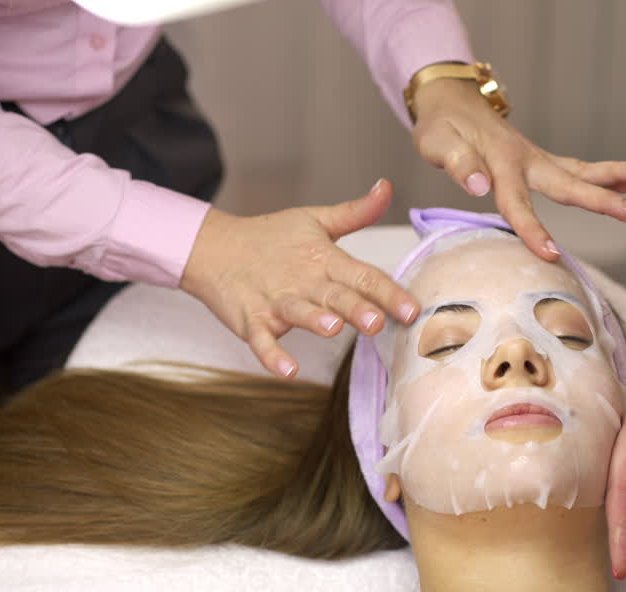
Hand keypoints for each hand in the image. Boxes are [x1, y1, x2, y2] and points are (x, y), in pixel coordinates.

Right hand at [180, 179, 418, 378]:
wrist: (212, 247)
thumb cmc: (269, 238)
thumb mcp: (315, 220)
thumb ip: (355, 212)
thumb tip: (387, 188)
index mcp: (324, 260)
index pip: (362, 276)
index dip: (388, 293)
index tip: (412, 309)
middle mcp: (303, 282)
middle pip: (334, 296)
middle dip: (356, 309)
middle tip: (378, 322)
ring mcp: (275, 301)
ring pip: (299, 313)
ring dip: (314, 321)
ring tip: (333, 329)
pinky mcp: (250, 319)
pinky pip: (262, 341)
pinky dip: (272, 355)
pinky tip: (287, 370)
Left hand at [409, 77, 625, 260]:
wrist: (450, 100)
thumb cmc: (440, 126)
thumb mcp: (437, 143)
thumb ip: (459, 164)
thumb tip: (480, 187)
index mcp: (500, 161)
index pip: (517, 204)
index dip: (533, 230)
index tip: (552, 255)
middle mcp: (525, 159)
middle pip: (568, 183)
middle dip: (603, 201)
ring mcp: (536, 158)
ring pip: (580, 170)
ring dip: (615, 177)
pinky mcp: (538, 161)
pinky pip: (575, 169)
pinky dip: (602, 175)